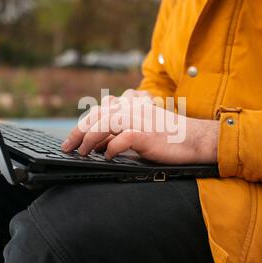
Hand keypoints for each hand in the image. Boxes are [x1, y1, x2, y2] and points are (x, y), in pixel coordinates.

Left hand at [62, 90, 219, 164]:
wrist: (193, 139)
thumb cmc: (168, 136)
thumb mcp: (141, 126)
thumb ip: (120, 130)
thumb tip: (97, 144)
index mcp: (130, 104)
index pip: (98, 111)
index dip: (82, 125)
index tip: (71, 139)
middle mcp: (131, 108)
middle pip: (96, 116)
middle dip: (78, 132)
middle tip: (68, 147)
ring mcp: (138, 119)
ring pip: (103, 125)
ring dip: (89, 141)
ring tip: (82, 154)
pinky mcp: (145, 133)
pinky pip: (120, 140)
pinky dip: (110, 150)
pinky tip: (108, 158)